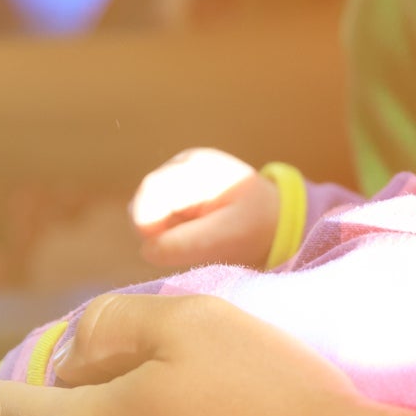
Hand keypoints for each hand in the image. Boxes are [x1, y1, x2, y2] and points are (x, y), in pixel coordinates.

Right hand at [130, 147, 278, 270]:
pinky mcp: (173, 191)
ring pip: (146, 212)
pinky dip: (169, 232)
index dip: (148, 223)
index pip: (151, 189)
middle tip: (189, 247)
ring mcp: (175, 176)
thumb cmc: (256, 226)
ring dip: (164, 233)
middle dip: (158, 231)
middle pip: (143, 201)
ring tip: (197, 238)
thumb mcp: (227, 238)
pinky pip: (155, 217)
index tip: (162, 249)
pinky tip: (193, 233)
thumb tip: (146, 250)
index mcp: (198, 167)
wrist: (273, 218)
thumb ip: (187, 244)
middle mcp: (181, 165)